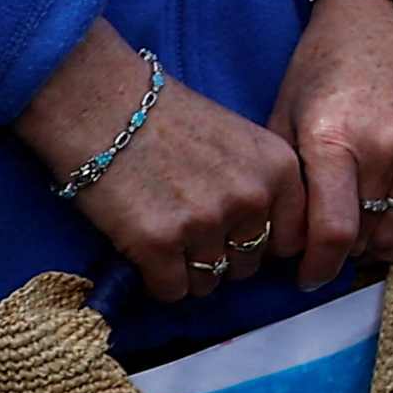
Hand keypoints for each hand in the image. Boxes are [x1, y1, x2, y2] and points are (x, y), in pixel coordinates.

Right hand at [13, 18, 309, 304]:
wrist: (102, 102)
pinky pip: (172, 291)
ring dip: (186, 271)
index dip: (259, 243)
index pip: (291, 240)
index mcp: (280, 170)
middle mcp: (251, 198)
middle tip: (187, 230)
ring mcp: (206, 222)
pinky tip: (142, 250)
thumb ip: (262, 185)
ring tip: (164, 236)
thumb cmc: (167, 118)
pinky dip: (156, 280)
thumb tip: (268, 239)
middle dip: (220, 256)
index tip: (233, 234)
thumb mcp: (241, 141)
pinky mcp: (158, 243)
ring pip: (209, 282)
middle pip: (248, 264)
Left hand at [272, 0, 392, 282]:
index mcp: (333, 138)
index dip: (316, 267)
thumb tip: (283, 242)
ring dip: (375, 244)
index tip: (305, 276)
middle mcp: (386, 145)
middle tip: (325, 253)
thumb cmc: (325, 64)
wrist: (388, 12)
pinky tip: (387, 224)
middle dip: (341, 255)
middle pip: (367, 236)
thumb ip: (287, 178)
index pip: (333, 232)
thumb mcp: (287, 111)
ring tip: (355, 239)